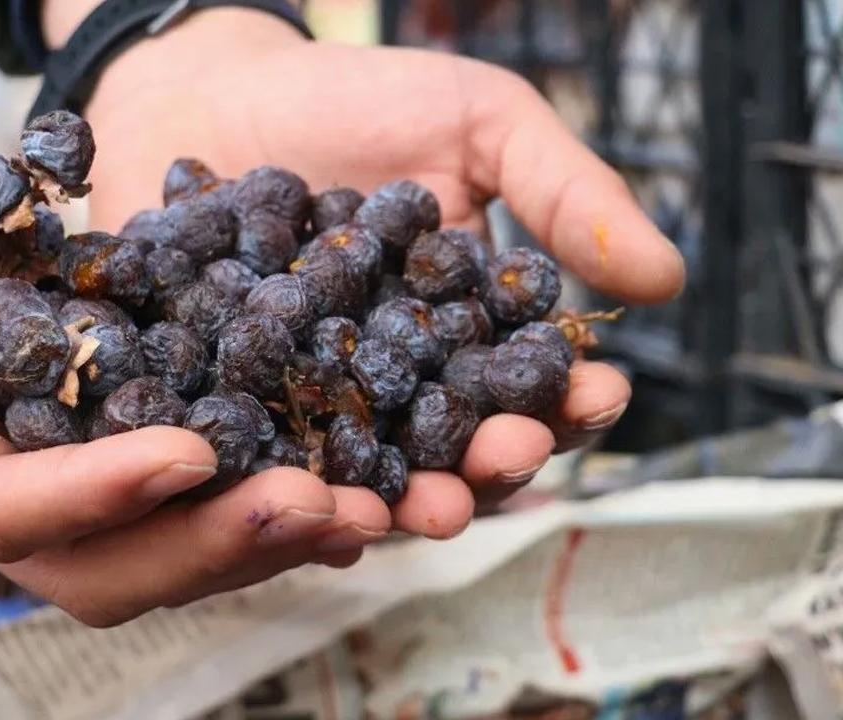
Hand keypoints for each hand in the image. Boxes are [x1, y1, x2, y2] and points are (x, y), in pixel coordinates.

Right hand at [0, 113, 390, 625]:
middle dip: (205, 545)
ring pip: (152, 549)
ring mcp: (41, 473)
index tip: (190, 452)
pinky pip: (180, 492)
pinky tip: (344, 470)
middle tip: (317, 504)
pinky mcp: (97, 439)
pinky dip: (258, 490)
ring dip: (256, 536)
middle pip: (93, 565)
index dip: (93, 494)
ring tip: (360, 504)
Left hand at [81, 12, 684, 524]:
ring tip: (422, 509)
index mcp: (469, 332)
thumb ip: (564, 196)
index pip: (531, 385)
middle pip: (454, 449)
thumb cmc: (360, 100)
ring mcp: (316, 405)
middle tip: (506, 459)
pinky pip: (261, 460)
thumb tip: (666, 279)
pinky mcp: (235, 411)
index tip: (596, 396)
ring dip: (400, 500)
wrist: (220, 90)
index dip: (569, 400)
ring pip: (366, 473)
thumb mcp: (480, 125)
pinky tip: (302, 499)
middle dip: (489, 465)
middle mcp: (399, 385)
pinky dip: (283, 483)